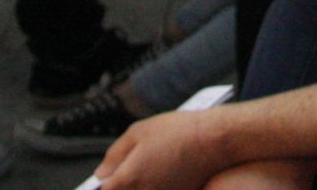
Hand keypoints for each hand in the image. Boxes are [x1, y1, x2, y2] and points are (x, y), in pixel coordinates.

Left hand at [96, 108, 246, 189]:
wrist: (214, 140)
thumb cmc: (180, 132)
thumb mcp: (139, 131)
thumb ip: (115, 154)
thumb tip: (102, 172)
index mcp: (128, 178)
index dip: (102, 184)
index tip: (104, 178)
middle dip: (121, 184)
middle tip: (127, 171)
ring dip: (139, 186)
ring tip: (149, 169)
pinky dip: (155, 186)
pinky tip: (162, 174)